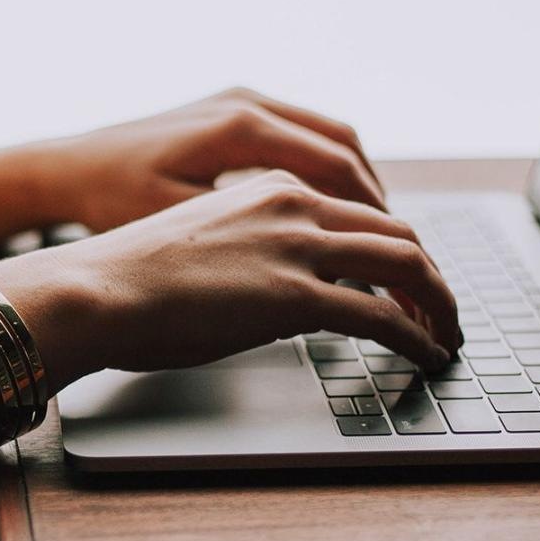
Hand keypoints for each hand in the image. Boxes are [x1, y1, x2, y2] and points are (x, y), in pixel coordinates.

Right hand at [0, 171, 459, 391]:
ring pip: (406, 264)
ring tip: (446, 335)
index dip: (394, 246)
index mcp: (269, 185)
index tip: (406, 279)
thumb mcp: (202, 241)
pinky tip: (426, 354)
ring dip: (438, 303)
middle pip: (396, 231)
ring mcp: (297, 246)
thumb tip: (276, 292)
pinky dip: (417, 336)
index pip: (358, 209)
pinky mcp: (295, 295)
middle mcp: (293, 203)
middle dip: (431, 276)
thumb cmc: (128, 276)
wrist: (94, 289)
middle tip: (441, 310)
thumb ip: (251, 250)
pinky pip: (383, 315)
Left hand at [28, 87, 386, 231]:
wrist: (66, 168)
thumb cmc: (112, 202)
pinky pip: (300, 134)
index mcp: (240, 129)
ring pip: (327, 137)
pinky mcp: (230, 109)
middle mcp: (247, 103)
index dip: (373, 215)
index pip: (337, 168)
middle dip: (377, 201)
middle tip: (399, 249)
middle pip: (343, 147)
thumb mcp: (182, 227)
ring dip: (356, 183)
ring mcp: (239, 100)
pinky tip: (329, 210)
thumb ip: (252, 239)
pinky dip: (326, 169)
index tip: (395, 256)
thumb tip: (321, 268)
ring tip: (374, 233)